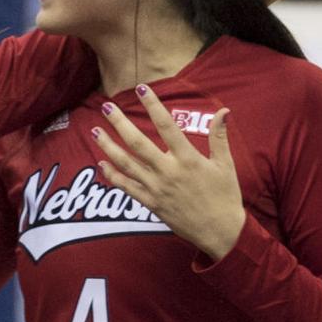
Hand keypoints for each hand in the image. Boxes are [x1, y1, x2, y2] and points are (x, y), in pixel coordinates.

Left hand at [91, 86, 245, 260]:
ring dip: (108, 147)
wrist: (221, 232)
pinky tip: (102, 163)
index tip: (142, 89)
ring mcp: (157, 188)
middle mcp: (169, 172)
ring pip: (126, 164)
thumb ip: (219, 137)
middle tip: (107, 107)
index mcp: (188, 159)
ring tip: (95, 131)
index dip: (154, 106)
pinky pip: (127, 187)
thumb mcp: (226, 165)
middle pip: (138, 143)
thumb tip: (223, 111)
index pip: (167, 126)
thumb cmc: (225, 196)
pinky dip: (112, 175)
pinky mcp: (151, 203)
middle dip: (120, 123)